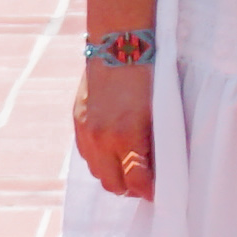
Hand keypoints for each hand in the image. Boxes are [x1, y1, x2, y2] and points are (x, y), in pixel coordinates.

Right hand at [73, 66, 153, 201]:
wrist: (120, 44)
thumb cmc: (148, 75)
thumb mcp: (158, 113)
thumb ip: (154, 145)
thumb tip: (157, 169)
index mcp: (127, 135)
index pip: (136, 182)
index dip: (149, 192)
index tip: (158, 192)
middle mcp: (102, 138)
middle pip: (114, 185)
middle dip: (131, 188)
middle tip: (145, 182)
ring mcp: (86, 131)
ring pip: (98, 173)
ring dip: (113, 174)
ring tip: (129, 165)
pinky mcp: (78, 122)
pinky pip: (87, 155)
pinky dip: (100, 158)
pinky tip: (113, 148)